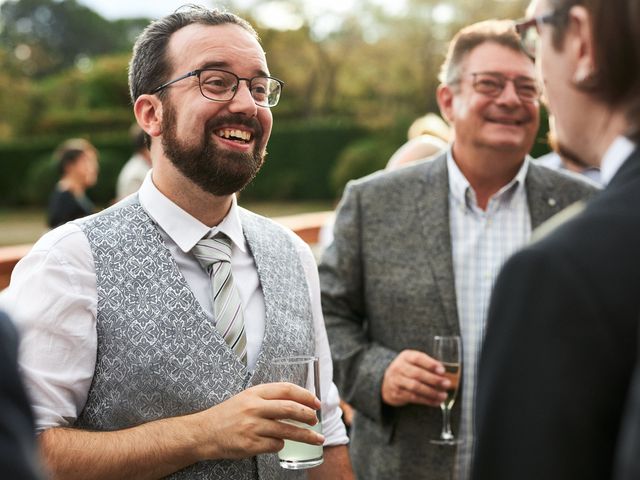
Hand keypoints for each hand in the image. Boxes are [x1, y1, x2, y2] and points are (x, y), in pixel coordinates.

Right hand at [191, 383, 324, 460]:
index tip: (316, 402)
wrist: (204, 432)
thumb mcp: (247, 398)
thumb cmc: (229, 414)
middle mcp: (254, 408)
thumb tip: (297, 402)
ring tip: (317, 439)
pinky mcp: (250, 444)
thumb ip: (268, 398)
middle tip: (316, 420)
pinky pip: (275, 445)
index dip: (305, 395)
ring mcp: (252, 427)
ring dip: (306, 436)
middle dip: (308, 415)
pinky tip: (279, 443)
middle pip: (290, 409)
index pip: (286, 389)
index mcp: (255, 393)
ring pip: (287, 430)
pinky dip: (281, 445)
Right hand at [381, 349, 449, 406]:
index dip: (431, 364)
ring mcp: (396, 381)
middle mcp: (398, 367)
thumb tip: (446, 374)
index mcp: (406, 356)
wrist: (387, 382)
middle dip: (434, 380)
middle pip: (417, 374)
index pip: (418, 358)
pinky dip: (426, 400)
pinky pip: (413, 398)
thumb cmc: (407, 370)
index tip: (442, 370)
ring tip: (443, 395)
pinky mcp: (396, 393)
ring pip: (415, 387)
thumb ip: (427, 365)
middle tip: (447, 384)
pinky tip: (436, 402)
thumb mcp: (414, 362)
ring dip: (431, 392)